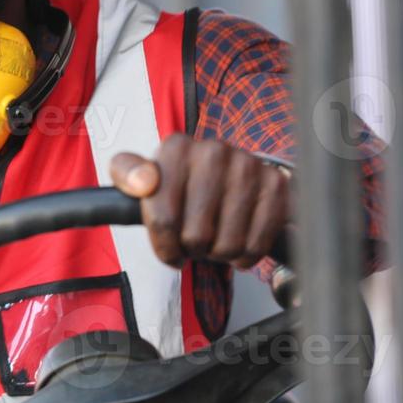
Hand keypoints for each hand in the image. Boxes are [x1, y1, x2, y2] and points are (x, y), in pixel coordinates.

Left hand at [110, 134, 290, 269]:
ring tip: (216, 238)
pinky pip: (256, 244)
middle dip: (193, 249)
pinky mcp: (276, 185)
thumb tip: (143, 182)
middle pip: (196, 236)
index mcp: (176, 148)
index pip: (163, 220)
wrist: (226, 178)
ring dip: (219, 254)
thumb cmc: (178, 185)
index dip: (164, 246)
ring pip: (228, 245)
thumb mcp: (140, 176)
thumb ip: (126, 173)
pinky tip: (238, 240)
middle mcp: (214, 150)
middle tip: (195, 240)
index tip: (169, 246)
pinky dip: (246, 255)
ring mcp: (248, 166)